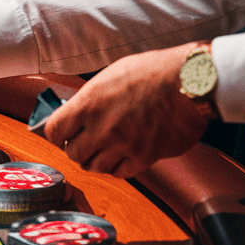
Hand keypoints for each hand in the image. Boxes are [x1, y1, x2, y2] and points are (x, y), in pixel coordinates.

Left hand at [44, 43, 208, 178]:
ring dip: (97, 159)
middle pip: (72, 153)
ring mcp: (123, 145)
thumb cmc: (153, 71)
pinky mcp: (145, 157)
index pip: (53, 131)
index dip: (57, 134)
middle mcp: (101, 128)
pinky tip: (123, 155)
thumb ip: (90, 98)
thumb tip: (76, 113)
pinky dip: (118, 167)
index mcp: (88, 104)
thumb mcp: (110, 75)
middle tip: (85, 142)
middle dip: (77, 148)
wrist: (191, 81)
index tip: (63, 134)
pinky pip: (121, 172)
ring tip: (105, 149)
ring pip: (95, 167)